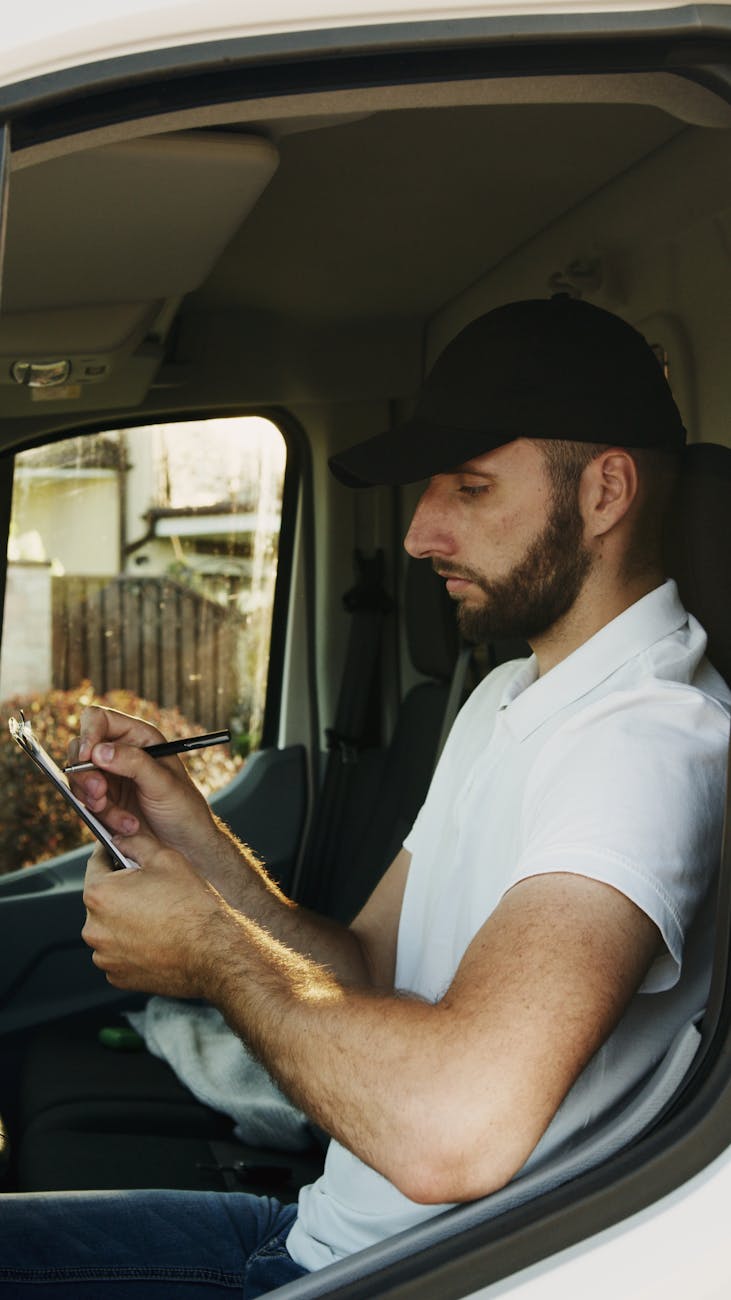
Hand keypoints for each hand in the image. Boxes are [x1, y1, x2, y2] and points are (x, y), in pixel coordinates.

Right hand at [68, 706, 217, 864]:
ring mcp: (109, 778)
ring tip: (124, 820)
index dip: (88, 733)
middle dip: (86, 774)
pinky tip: (127, 827)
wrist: (186, 846)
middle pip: (80, 750)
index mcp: (138, 738)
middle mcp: (120, 754)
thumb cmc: (184, 808)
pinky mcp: (103, 802)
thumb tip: (99, 751)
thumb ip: (133, 763)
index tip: (87, 756)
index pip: (99, 720)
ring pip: (79, 781)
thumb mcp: (164, 783)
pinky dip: (102, 817)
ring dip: (94, 801)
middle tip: (100, 793)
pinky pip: (86, 804)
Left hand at [81, 835, 221, 994]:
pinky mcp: (118, 976)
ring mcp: (105, 956)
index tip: (123, 854)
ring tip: (157, 916)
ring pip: (110, 927)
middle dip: (122, 890)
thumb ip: (135, 842)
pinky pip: (118, 953)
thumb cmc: (191, 905)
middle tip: (151, 889)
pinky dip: (132, 945)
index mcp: (100, 894)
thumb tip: (120, 837)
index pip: (96, 863)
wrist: (212, 951)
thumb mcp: (165, 858)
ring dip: (125, 920)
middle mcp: (94, 928)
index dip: (112, 854)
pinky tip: (156, 938)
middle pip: (103, 898)